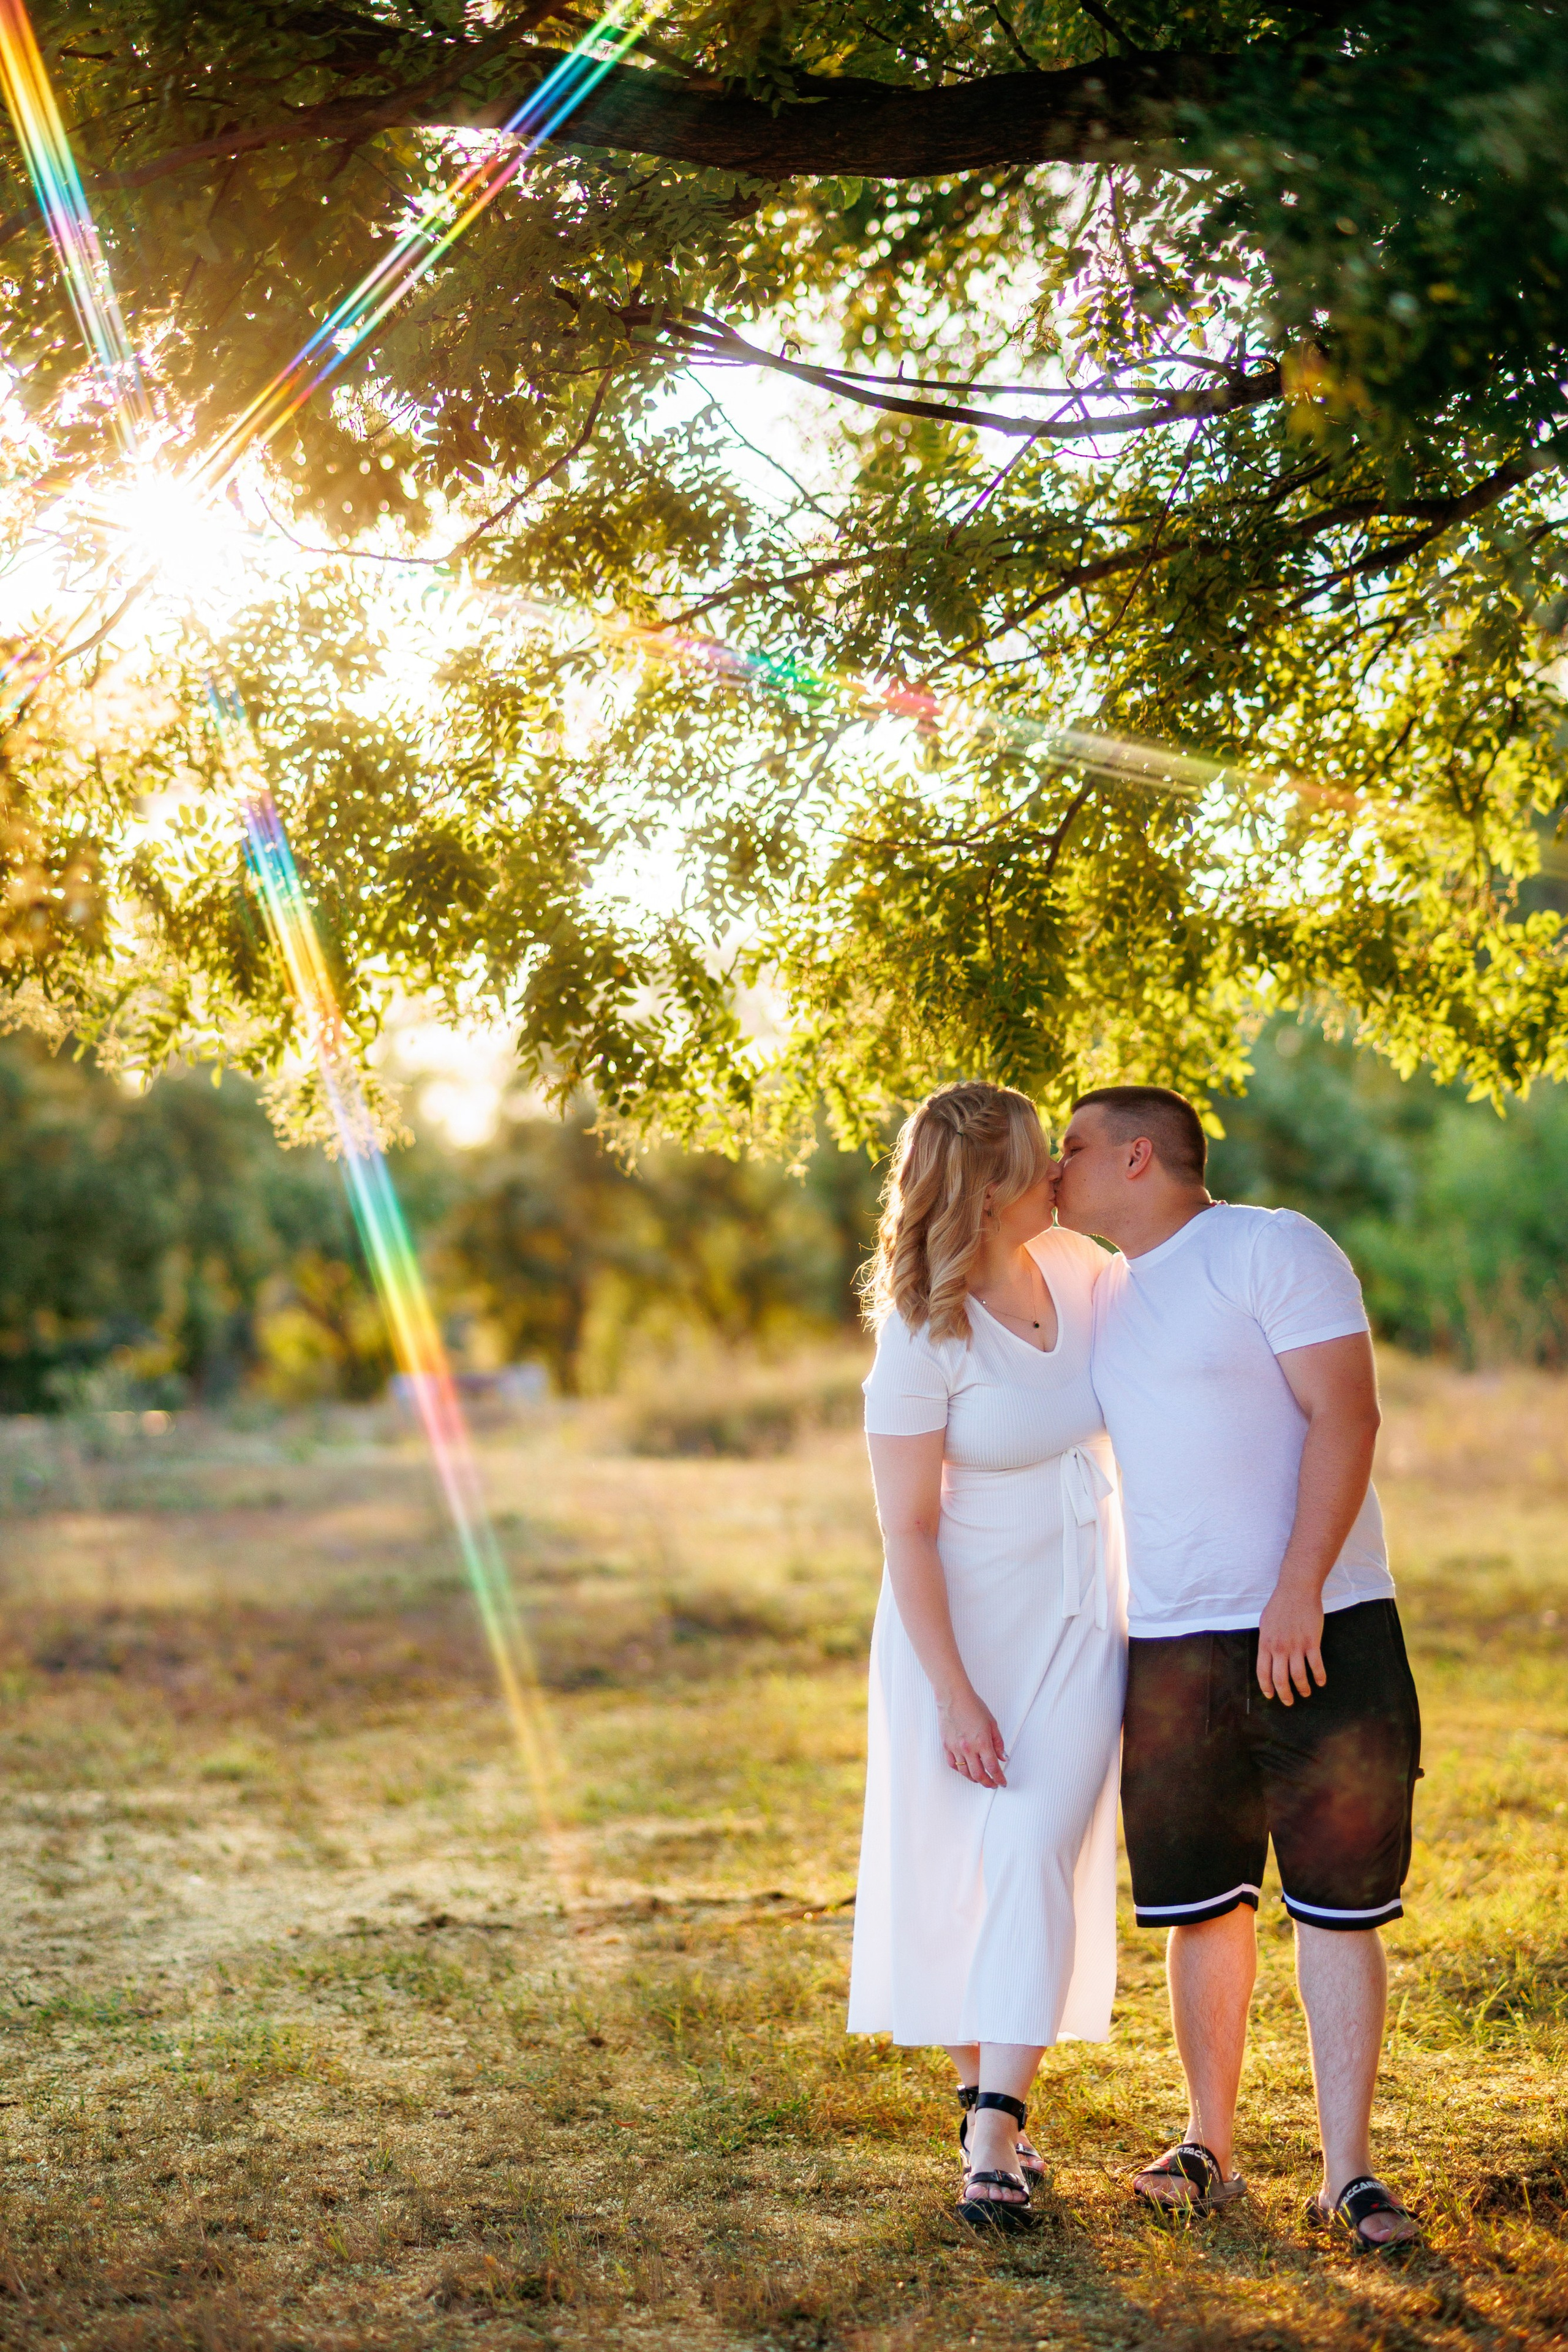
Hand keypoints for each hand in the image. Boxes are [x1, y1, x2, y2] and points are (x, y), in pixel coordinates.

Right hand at [937, 1688, 1007, 1784]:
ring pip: (965, 1772)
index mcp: (982, 1742)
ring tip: (981, 1778)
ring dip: (975, 1779)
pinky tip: (965, 1770)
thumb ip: (998, 1742)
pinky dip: (960, 1770)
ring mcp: (956, 1748)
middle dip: (988, 1783)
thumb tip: (1003, 1757)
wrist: (953, 1697)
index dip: (999, 1778)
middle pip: (979, 1775)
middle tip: (993, 1784)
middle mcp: (968, 1748)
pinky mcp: (946, 1746)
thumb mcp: (992, 1723)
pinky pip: (952, 1764)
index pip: (993, 1767)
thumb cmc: (973, 1706)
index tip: (1002, 1782)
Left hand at [1256, 1578, 1326, 1704]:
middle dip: (1285, 1694)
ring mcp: (1296, 1646)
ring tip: (1305, 1693)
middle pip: (1280, 1678)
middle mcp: (1279, 1648)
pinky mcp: (1312, 1642)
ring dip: (1303, 1688)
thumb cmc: (1280, 1605)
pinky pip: (1316, 1665)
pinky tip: (1320, 1681)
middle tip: (1289, 1701)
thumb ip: (1266, 1641)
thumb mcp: (1265, 1623)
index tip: (1271, 1695)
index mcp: (1265, 1643)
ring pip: (1298, 1676)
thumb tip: (1266, 1656)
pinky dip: (1319, 1676)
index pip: (1263, 1672)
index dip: (1267, 1687)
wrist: (1297, 1590)